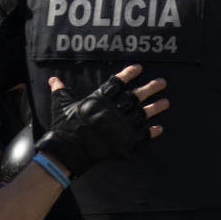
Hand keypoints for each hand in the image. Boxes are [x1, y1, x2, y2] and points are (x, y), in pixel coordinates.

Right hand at [34, 65, 167, 176]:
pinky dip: (151, 132)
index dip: (128, 74)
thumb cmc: (65, 127)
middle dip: (150, 88)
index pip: (117, 82)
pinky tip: (160, 128)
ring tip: (167, 102)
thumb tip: (53, 80)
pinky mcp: (123, 140)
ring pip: (142, 113)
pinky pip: (141, 134)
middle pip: (135, 96)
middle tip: (163, 82)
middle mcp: (112, 110)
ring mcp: (120, 125)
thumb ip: (61, 91)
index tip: (139, 68)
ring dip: (155, 108)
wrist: (69, 151)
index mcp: (98, 99)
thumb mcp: (61, 106)